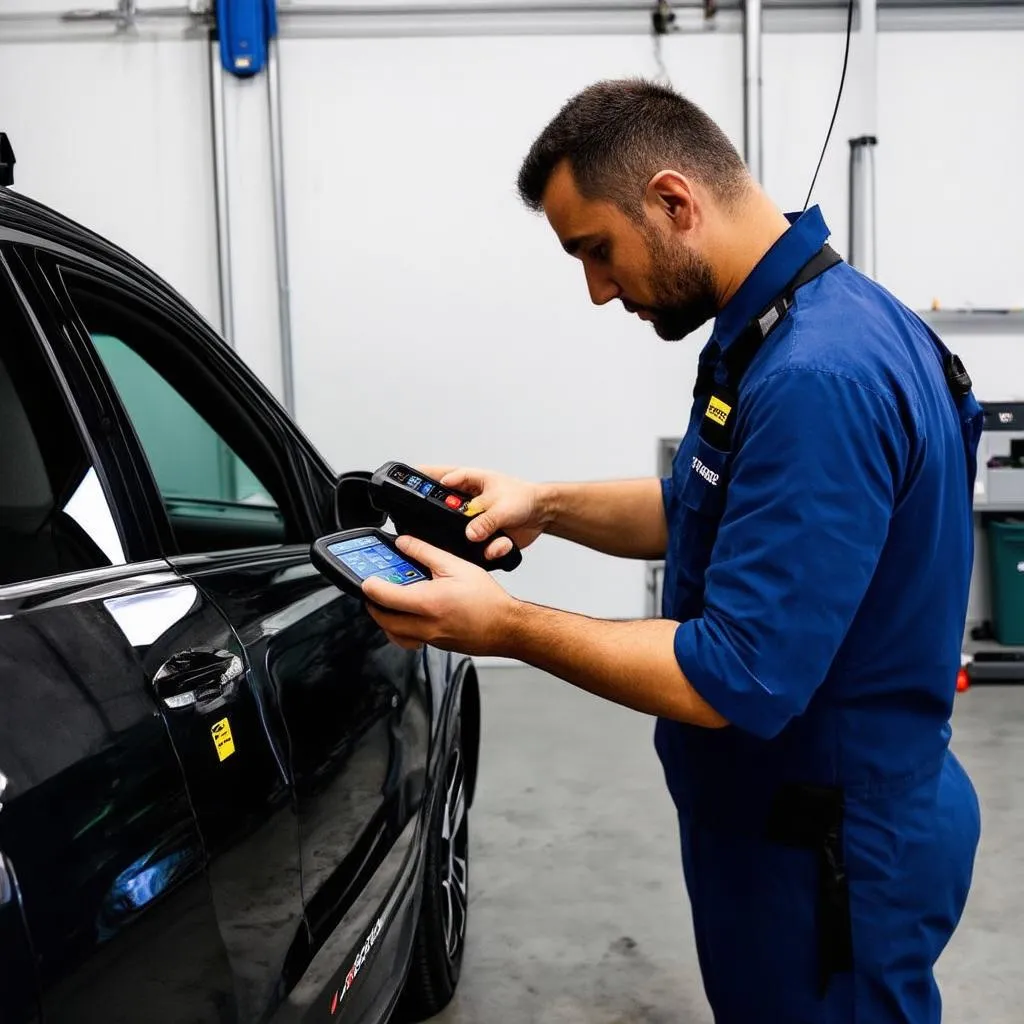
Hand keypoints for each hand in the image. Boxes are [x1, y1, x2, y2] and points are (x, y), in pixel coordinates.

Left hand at [362, 536, 517, 654]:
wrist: (506, 627)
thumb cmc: (487, 600)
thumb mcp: (456, 566)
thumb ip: (426, 553)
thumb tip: (404, 544)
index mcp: (428, 603)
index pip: (384, 596)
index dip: (370, 586)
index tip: (367, 579)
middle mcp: (425, 625)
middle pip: (383, 620)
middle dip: (373, 605)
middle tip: (374, 591)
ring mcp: (430, 639)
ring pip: (394, 634)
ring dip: (386, 620)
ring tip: (390, 603)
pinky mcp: (436, 645)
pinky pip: (409, 640)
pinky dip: (402, 629)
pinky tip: (411, 615)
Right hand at [419, 465, 548, 561]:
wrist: (541, 515)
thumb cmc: (523, 498)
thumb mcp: (503, 507)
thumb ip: (486, 520)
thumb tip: (471, 533)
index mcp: (470, 483)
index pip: (441, 477)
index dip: (424, 479)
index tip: (412, 484)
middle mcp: (468, 502)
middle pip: (443, 508)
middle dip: (442, 519)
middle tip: (451, 525)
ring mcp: (474, 519)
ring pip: (458, 532)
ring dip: (468, 540)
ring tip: (481, 539)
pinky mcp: (482, 536)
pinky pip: (476, 547)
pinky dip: (489, 550)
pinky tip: (499, 546)